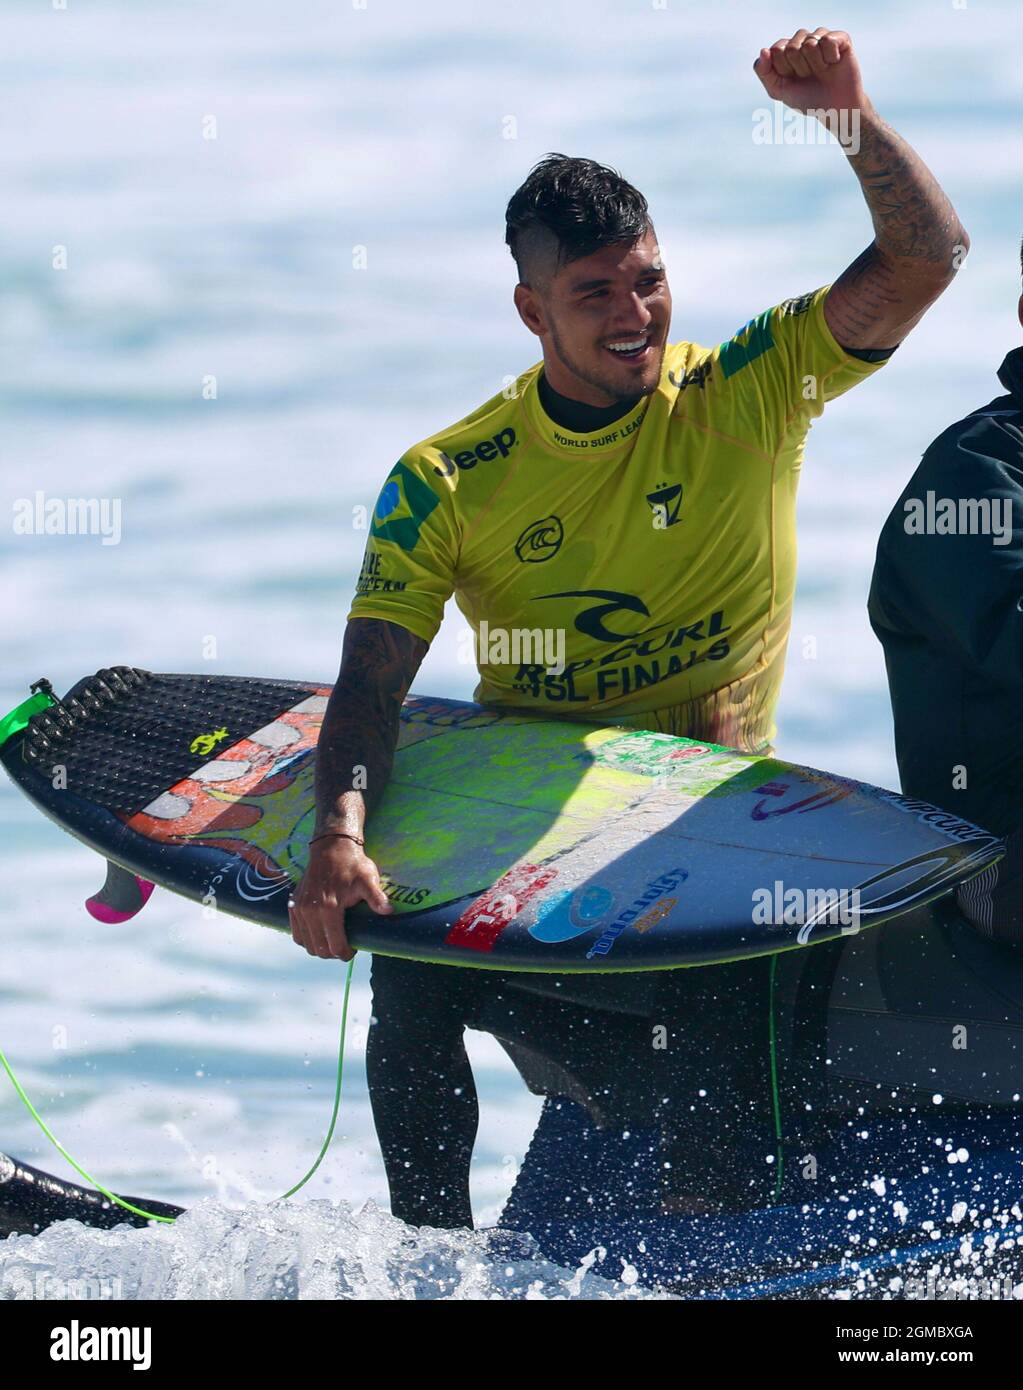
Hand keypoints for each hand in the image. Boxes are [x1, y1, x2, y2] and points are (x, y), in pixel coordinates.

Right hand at [289, 835, 392, 960]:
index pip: (335, 946)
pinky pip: (296, 933)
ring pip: (306, 944)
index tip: (354, 950)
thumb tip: (389, 911)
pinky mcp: (293, 905)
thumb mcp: (368, 879)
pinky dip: (307, 939)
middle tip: (345, 946)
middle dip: (333, 953)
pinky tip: (319, 934)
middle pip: (319, 949)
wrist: (331, 848)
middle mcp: (310, 911)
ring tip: (333, 940)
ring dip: (319, 948)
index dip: (345, 953)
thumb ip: (377, 897)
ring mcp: (299, 908)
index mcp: (329, 908)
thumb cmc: (352, 865)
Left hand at [754, 28, 867, 117]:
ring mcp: (821, 37)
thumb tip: (763, 50)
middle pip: (792, 47)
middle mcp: (803, 39)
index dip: (784, 69)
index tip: (793, 78)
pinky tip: (833, 63)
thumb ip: (764, 72)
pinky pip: (828, 40)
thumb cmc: (805, 99)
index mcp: (786, 49)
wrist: (834, 109)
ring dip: (815, 64)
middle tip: (809, 76)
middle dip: (800, 68)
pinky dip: (830, 57)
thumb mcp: (778, 90)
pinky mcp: (840, 37)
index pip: (776, 49)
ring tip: (822, 71)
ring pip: (810, 43)